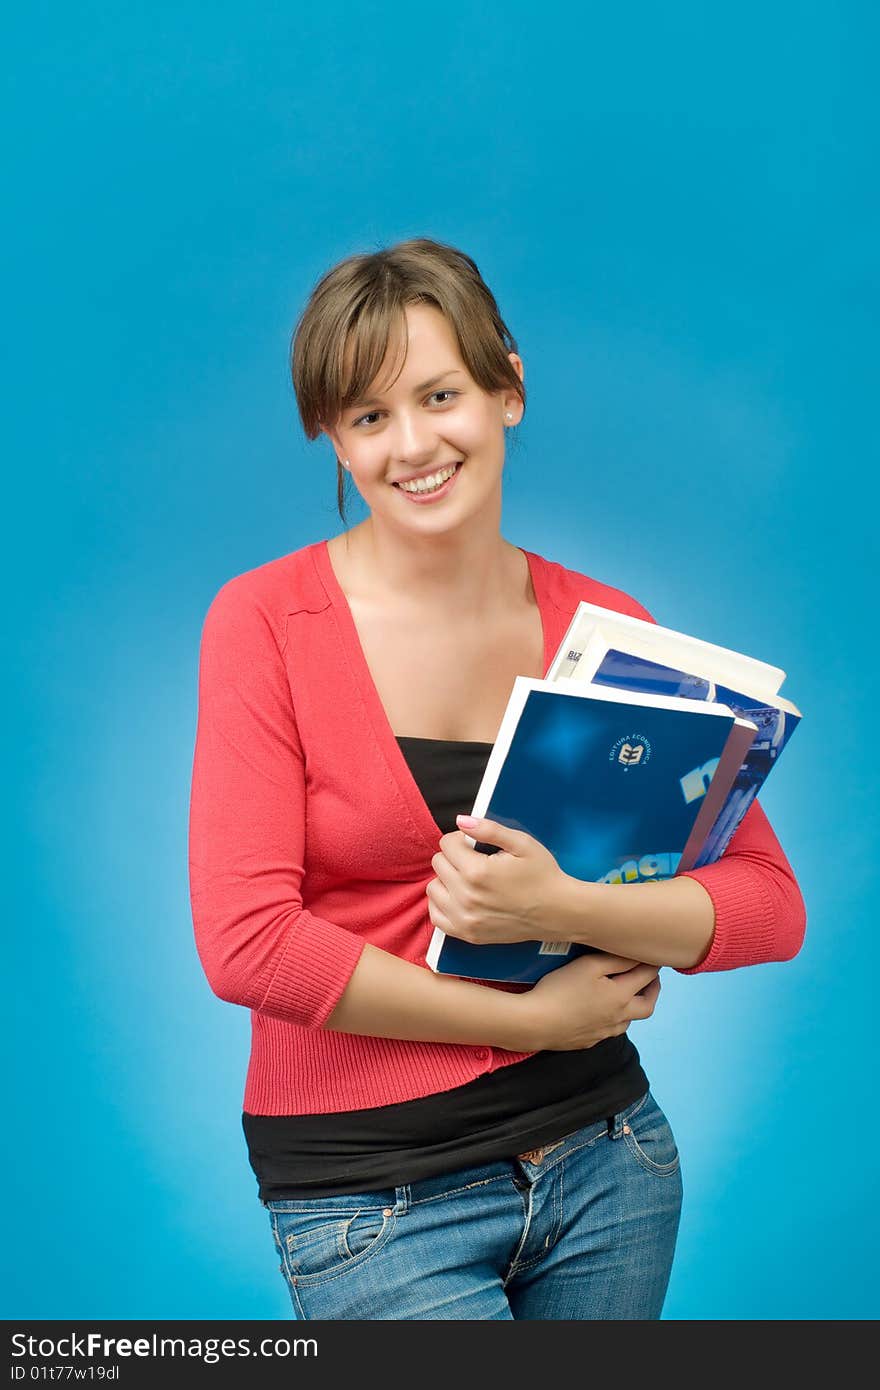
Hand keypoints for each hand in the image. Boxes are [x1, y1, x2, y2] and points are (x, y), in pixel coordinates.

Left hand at [426, 815, 565, 946]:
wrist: (559, 912)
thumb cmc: (543, 875)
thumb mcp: (522, 843)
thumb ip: (489, 829)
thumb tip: (460, 820)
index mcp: (477, 871)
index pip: (446, 844)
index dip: (461, 839)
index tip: (475, 845)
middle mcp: (466, 897)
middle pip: (438, 864)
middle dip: (454, 857)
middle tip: (475, 861)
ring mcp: (465, 918)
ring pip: (433, 888)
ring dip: (446, 880)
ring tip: (468, 879)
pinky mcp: (467, 934)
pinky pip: (436, 916)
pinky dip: (443, 904)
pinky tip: (458, 897)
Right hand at [521, 952, 660, 1051]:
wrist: (535, 1023)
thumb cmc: (560, 989)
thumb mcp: (589, 965)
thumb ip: (616, 960)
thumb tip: (637, 956)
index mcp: (621, 996)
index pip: (647, 977)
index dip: (653, 965)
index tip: (654, 956)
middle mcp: (618, 1017)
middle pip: (648, 1006)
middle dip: (653, 990)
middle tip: (651, 978)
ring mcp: (604, 1032)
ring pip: (629, 1021)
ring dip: (633, 1007)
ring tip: (627, 994)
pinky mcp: (589, 1041)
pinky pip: (610, 1031)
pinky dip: (614, 1019)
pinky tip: (602, 1012)